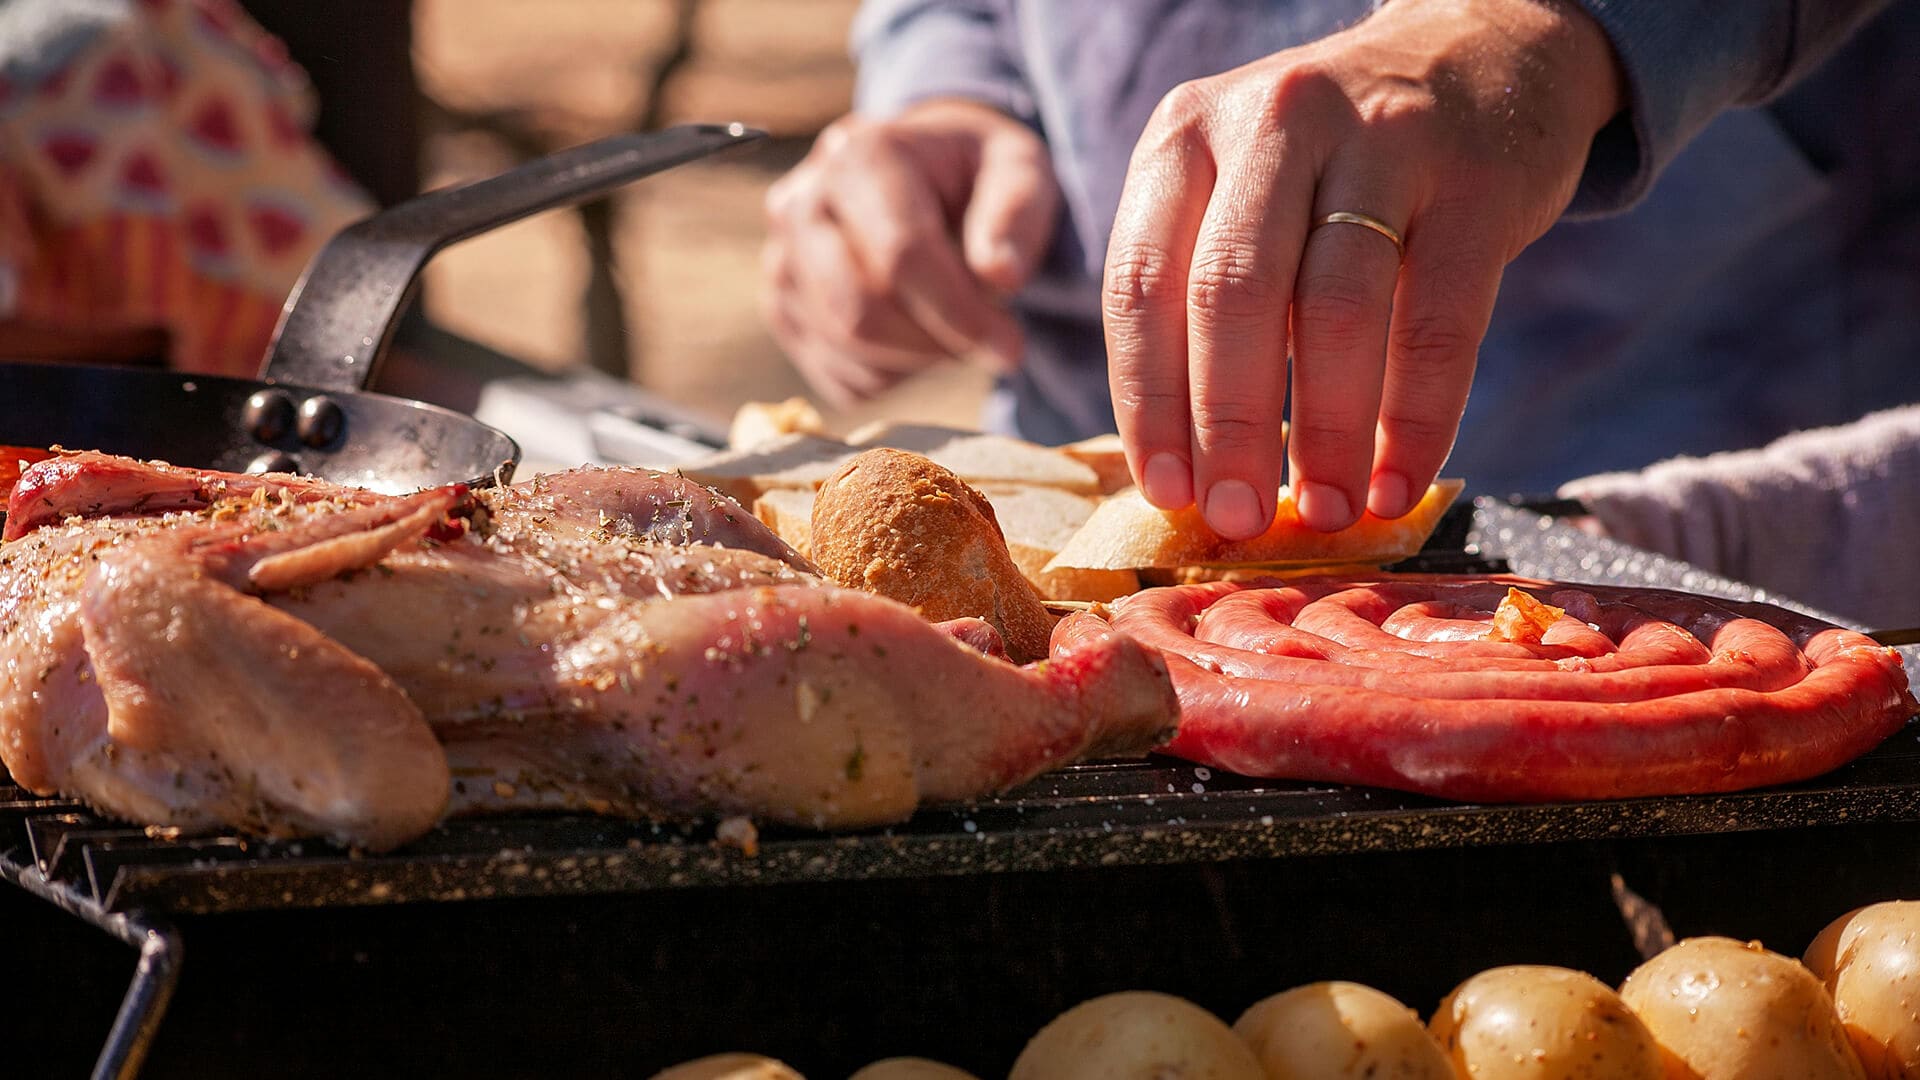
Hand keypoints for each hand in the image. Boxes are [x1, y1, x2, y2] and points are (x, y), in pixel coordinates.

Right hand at [760, 99, 1060, 405]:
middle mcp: (802, 204)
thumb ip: (1016, 213)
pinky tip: (920, 335)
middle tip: (987, 342)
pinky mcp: (781, 307)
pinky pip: (835, 375)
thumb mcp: (1017, 169)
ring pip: (845, 348)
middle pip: (860, 312)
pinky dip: (890, 375)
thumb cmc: (975, 174)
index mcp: (860, 157)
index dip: (959, 315)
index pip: (900, 257)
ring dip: (916, 361)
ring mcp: (781, 258)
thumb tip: (1001, 274)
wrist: (924, 175)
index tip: (1010, 348)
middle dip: (935, 345)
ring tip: (955, 328)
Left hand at [1105, 0, 1621, 535]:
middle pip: (1230, 295)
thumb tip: (1183, 466)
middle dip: (1228, 426)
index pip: (1142, 283)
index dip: (1147, 400)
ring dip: (1324, 430)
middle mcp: (1272, 125)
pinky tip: (1397, 482)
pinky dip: (1418, 418)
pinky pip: (1441, 320)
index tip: (1164, 492)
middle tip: (1234, 519)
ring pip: (1335, 308)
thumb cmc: (1333, 165)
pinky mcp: (1474, 181)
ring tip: (1322, 512)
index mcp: (1185, 136)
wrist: (1485, 53)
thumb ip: (1199, 293)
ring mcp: (1379, 142)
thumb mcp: (1239, 189)